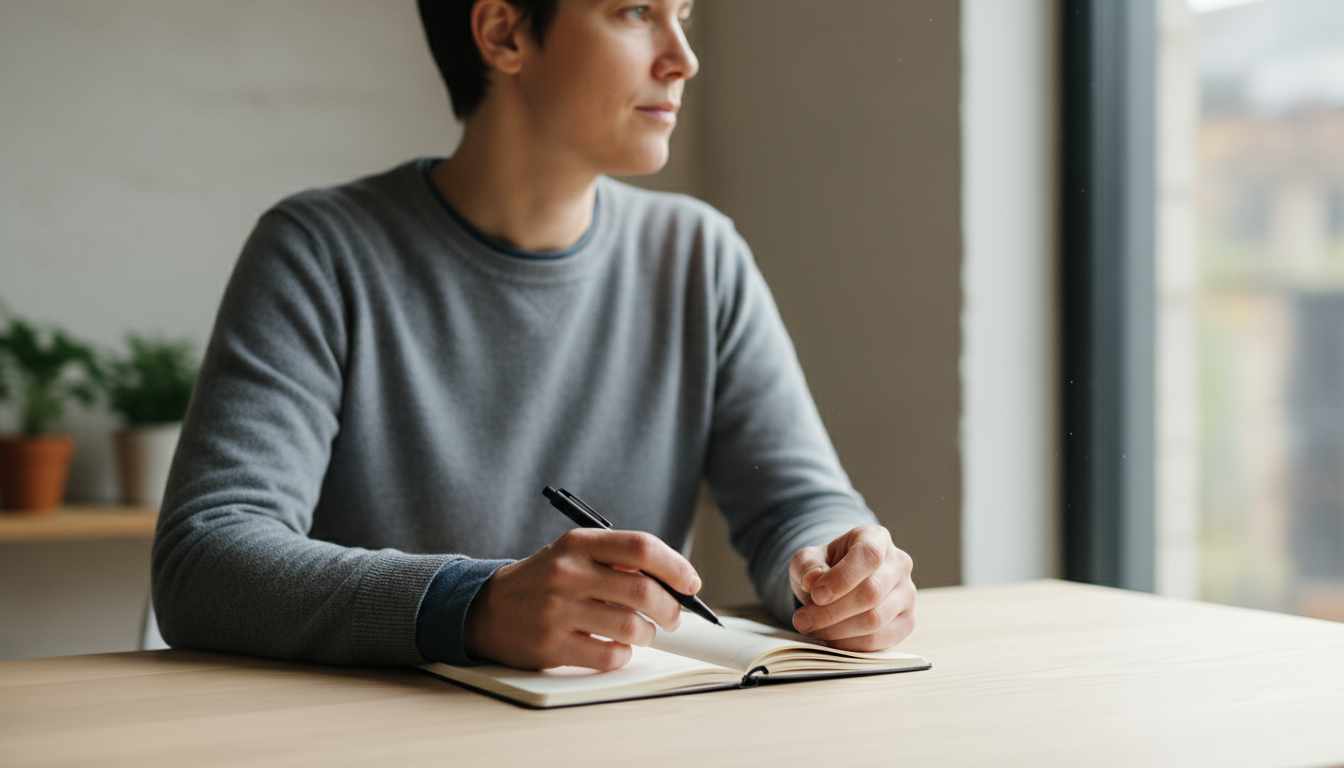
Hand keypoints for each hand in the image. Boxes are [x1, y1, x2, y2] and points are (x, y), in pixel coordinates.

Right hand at [463, 528, 701, 670]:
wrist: (487, 608)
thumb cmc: (543, 581)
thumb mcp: (574, 554)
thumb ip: (617, 560)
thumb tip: (673, 580)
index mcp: (579, 543)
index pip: (641, 547)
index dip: (675, 566)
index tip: (690, 583)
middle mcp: (568, 572)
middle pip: (643, 590)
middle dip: (671, 609)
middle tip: (674, 617)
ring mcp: (558, 610)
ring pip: (631, 627)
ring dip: (648, 634)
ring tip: (643, 633)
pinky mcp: (551, 645)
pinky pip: (609, 656)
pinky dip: (624, 655)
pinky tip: (617, 649)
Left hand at [788, 525, 914, 651]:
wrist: (838, 586)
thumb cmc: (825, 568)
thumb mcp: (808, 560)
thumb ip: (807, 566)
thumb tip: (814, 581)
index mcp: (876, 538)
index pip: (868, 556)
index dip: (842, 578)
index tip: (816, 595)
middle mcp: (899, 564)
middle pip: (871, 592)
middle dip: (831, 611)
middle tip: (801, 620)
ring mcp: (907, 594)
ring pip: (875, 619)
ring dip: (837, 630)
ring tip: (811, 628)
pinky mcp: (907, 622)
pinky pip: (881, 640)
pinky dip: (851, 644)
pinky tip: (830, 639)